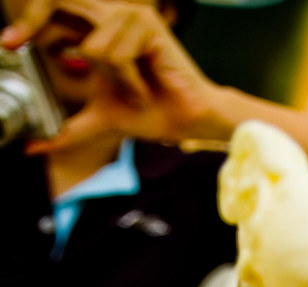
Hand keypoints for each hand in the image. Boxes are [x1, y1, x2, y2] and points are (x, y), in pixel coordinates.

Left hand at [1, 0, 224, 149]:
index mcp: (98, 28)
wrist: (186, 121)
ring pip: (93, 48)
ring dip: (115, 82)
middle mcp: (111, 13)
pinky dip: (128, 81)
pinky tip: (144, 87)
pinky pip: (115, 56)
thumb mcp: (98, 120)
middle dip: (36, 21)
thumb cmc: (152, 113)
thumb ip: (66, 129)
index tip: (9, 42)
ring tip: (136, 92)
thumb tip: (33, 147)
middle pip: (61, 3)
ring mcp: (129, 14)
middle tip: (11, 41)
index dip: (31, 19)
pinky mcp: (146, 23)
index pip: (55, 9)